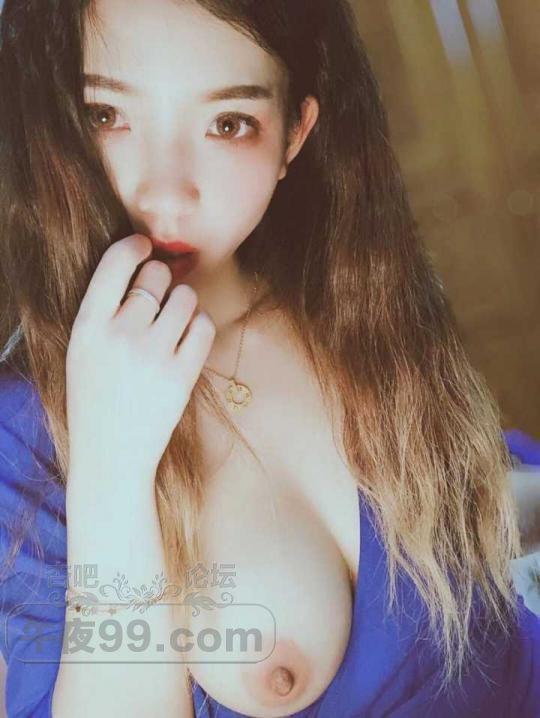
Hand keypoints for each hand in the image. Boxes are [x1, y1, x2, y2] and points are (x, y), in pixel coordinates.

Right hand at [66, 234, 215, 479]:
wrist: (110, 453)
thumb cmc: (95, 397)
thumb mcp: (82, 349)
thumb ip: (105, 310)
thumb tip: (145, 266)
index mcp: (88, 325)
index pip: (115, 262)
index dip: (134, 246)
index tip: (144, 246)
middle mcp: (120, 334)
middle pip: (157, 275)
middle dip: (161, 281)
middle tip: (158, 302)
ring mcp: (153, 354)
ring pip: (186, 297)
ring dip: (184, 304)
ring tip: (172, 326)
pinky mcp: (181, 374)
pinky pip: (203, 325)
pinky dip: (199, 326)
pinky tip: (187, 339)